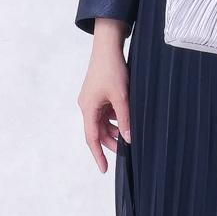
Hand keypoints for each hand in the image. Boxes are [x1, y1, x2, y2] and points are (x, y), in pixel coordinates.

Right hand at [78, 20, 131, 171]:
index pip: (92, 138)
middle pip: (98, 131)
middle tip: (126, 151)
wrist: (108, 46)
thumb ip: (125, 119)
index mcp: (88, 108)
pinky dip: (115, 117)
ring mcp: (92, 99)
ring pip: (103, 122)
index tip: (104, 169)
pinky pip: (106, 112)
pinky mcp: (99, 93)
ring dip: (114, 129)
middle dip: (110, 142)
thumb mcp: (121, 97)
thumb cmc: (112, 69)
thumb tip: (128, 139)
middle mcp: (87, 105)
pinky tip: (126, 118)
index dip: (98, 155)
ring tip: (129, 135)